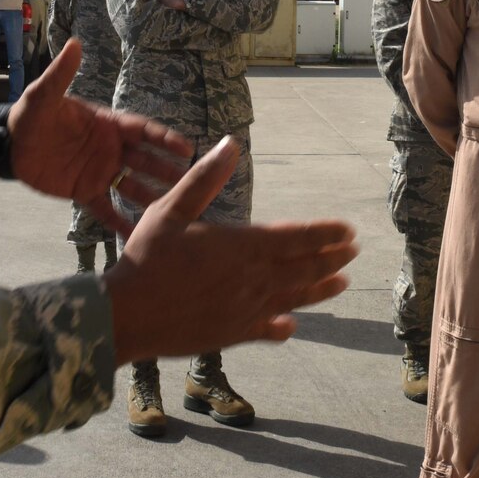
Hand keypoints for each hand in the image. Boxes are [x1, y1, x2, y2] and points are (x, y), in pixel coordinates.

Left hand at [4, 40, 193, 231]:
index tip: (187, 148)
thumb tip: (74, 44)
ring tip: (175, 209)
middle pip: (145, 160)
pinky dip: (120, 222)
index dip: (164, 138)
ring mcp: (99, 171)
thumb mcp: (43, 96)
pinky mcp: (85, 191)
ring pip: (132, 185)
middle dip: (168, 170)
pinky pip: (106, 209)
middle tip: (192, 181)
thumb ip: (61, 74)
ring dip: (153, 195)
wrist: (9, 146)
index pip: (142, 131)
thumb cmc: (29, 117)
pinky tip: (137, 236)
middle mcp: (110, 148)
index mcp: (106, 124)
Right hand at [105, 137, 354, 363]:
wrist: (125, 314)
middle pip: (304, 267)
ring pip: (294, 298)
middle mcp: (252, 279)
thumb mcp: (171, 210)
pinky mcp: (232, 333)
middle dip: (331, 258)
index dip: (325, 232)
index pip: (297, 236)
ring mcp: (246, 309)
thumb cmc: (146, 257)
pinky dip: (282, 326)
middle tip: (353, 251)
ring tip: (342, 283)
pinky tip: (291, 325)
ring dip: (321, 289)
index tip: (348, 230)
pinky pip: (266, 329)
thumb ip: (205, 179)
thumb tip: (230, 143)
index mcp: (242, 245)